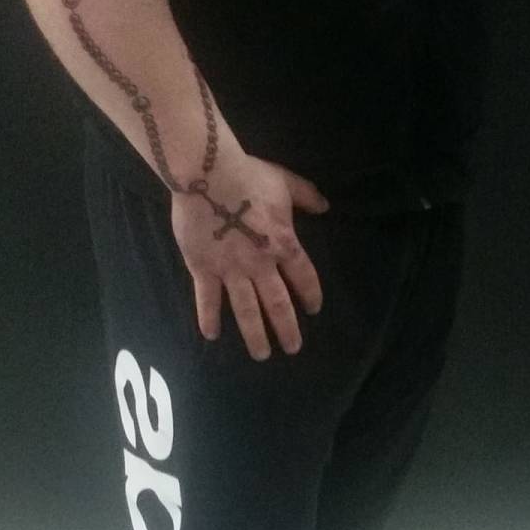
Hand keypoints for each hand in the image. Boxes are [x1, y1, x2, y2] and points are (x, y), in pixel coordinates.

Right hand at [170, 151, 329, 359]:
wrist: (208, 174)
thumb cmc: (248, 175)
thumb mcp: (284, 181)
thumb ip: (306, 196)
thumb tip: (325, 206)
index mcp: (284, 244)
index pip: (304, 277)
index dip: (311, 295)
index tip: (313, 310)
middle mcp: (260, 265)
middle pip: (278, 305)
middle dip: (287, 330)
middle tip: (293, 349)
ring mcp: (231, 270)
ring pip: (246, 311)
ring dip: (255, 336)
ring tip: (262, 355)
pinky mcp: (204, 269)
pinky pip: (207, 299)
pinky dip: (208, 318)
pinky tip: (212, 336)